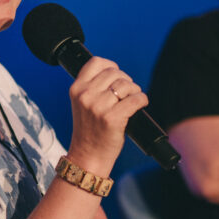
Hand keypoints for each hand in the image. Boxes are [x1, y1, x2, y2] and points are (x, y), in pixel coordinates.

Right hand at [66, 56, 148, 171]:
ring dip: (134, 91)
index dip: (111, 66)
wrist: (88, 156)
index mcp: (76, 89)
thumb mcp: (82, 104)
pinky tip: (140, 105)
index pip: (96, 62)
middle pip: (115, 73)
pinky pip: (135, 99)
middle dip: (126, 81)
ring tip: (132, 100)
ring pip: (126, 85)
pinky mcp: (111, 118)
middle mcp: (85, 95)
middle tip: (127, 93)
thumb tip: (118, 74)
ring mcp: (98, 106)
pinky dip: (142, 100)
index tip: (117, 77)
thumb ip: (93, 87)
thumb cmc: (89, 130)